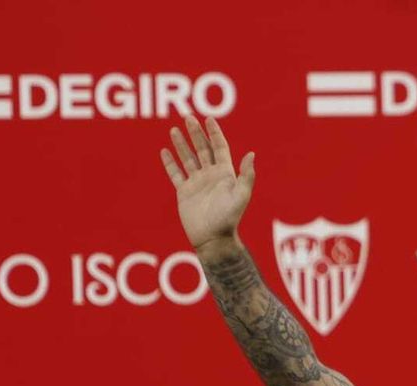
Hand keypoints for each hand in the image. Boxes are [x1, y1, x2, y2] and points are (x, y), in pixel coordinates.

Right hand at [159, 115, 255, 252]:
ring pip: (188, 158)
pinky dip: (170, 163)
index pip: (220, 148)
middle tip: (188, 117)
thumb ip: (247, 175)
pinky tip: (164, 151)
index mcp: (225, 174)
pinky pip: (176, 174)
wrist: (213, 239)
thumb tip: (252, 154)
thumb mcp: (241, 195)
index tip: (209, 118)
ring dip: (182, 144)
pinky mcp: (184, 192)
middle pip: (203, 149)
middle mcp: (211, 176)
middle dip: (196, 133)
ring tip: (174, 129)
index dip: (214, 133)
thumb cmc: (229, 218)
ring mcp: (197, 183)